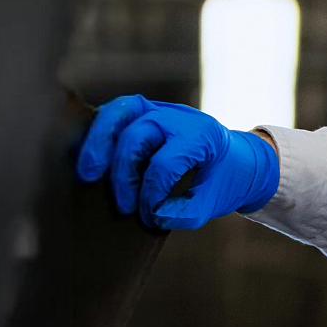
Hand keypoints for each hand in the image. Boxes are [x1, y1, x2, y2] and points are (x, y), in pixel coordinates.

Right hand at [76, 95, 280, 229]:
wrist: (239, 160)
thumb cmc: (224, 178)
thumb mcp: (214, 202)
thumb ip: (185, 213)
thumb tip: (152, 215)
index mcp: (203, 135)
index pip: (165, 162)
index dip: (152, 193)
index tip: (149, 215)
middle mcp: (179, 117)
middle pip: (137, 133)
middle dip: (123, 172)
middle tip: (121, 203)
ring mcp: (160, 110)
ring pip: (121, 111)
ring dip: (98, 141)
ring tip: (87, 173)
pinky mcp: (144, 112)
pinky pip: (115, 113)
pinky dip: (99, 132)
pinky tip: (90, 159)